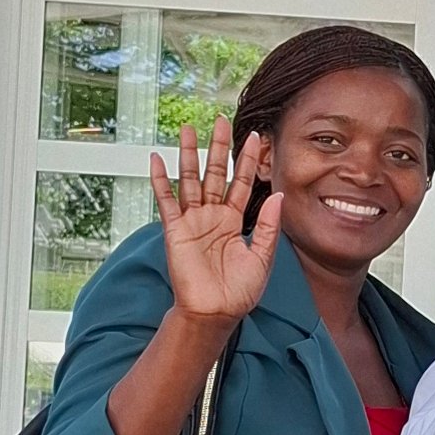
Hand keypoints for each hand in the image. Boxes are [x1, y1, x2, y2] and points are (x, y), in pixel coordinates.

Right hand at [151, 117, 281, 330]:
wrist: (216, 313)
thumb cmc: (239, 291)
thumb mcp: (262, 257)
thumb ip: (267, 225)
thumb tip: (277, 195)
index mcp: (234, 221)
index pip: (242, 183)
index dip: (248, 161)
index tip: (255, 137)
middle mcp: (212, 216)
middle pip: (215, 174)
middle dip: (218, 148)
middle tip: (220, 121)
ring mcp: (193, 221)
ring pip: (190, 180)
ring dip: (189, 155)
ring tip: (188, 129)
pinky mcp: (175, 230)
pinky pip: (166, 200)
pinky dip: (160, 180)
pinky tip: (157, 158)